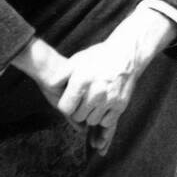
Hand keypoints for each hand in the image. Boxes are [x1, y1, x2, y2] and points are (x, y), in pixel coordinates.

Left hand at [57, 7, 176, 153]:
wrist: (125, 54)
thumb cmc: (97, 57)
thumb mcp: (76, 61)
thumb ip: (61, 75)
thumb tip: (51, 87)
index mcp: (81, 81)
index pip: (66, 108)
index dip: (66, 105)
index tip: (70, 101)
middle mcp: (95, 93)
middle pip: (78, 117)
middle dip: (78, 111)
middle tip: (82, 100)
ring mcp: (109, 100)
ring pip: (92, 121)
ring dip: (90, 115)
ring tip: (93, 101)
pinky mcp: (120, 105)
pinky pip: (106, 122)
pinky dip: (103, 117)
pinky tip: (103, 105)